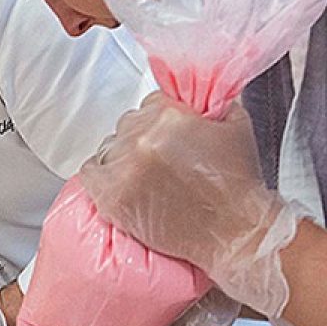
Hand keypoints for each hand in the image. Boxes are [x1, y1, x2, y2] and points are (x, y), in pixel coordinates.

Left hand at [79, 93, 304, 315]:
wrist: (233, 232)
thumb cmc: (236, 185)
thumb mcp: (235, 125)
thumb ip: (211, 102)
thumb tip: (196, 94)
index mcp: (169, 118)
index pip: (150, 101)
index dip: (162, 117)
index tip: (167, 131)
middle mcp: (142, 140)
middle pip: (128, 123)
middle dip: (144, 136)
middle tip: (161, 157)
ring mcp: (124, 170)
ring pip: (109, 147)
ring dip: (124, 156)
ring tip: (145, 173)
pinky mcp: (113, 198)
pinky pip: (90, 173)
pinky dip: (101, 174)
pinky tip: (119, 180)